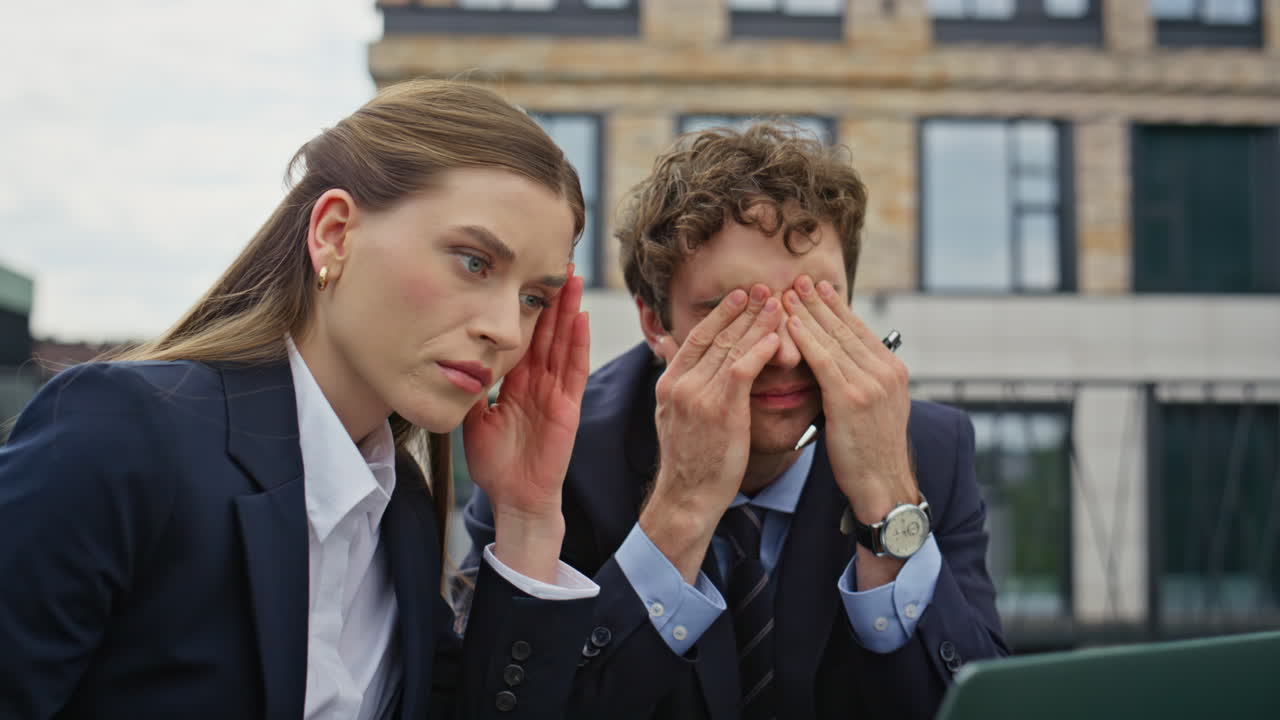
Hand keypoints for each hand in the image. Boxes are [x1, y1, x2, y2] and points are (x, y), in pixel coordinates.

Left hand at [464, 267, 589, 581]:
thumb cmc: (496, 464)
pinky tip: (580, 318)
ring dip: (568, 310)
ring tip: (572, 278)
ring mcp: (555, 392)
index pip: (524, 338)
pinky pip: (574, 370)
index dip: (528, 309)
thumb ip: (471, 392)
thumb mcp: (474, 421)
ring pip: (564, 342)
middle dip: (552, 298)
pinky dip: (578, 343)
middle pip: (548, 332)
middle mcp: (538, 382)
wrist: (514, 497)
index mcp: (517, 383)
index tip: (527, 277)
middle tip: (557, 262)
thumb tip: (452, 363)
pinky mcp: (567, 406)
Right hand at [640, 285, 780, 581]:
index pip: (697, 337)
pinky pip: (743, 369)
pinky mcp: (720, 410)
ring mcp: (698, 395)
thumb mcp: (673, 415)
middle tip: (765, 288)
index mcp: (669, 382)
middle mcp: (681, 383)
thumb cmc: (689, 461)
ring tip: (778, 302)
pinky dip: (760, 349)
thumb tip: (671, 348)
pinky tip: (777, 337)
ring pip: (731, 347)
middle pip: (716, 335)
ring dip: (757, 322)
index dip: (721, 314)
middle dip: (743, 310)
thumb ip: (679, 381)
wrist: (687, 497)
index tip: (741, 296)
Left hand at [782, 276, 916, 524]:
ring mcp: (870, 383)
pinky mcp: (851, 398)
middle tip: (798, 280)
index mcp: (892, 371)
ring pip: (833, 339)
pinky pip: (823, 360)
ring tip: (787, 294)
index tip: (818, 289)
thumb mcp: (876, 409)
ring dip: (807, 313)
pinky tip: (790, 323)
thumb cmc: (871, 452)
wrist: (883, 485)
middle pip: (846, 327)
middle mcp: (885, 371)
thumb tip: (839, 363)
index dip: (836, 307)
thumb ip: (861, 382)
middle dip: (819, 302)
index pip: (859, 330)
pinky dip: (805, 338)